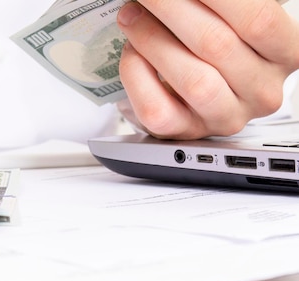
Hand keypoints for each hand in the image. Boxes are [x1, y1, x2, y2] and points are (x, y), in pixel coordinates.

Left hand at [117, 0, 298, 138]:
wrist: (188, 88)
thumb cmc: (213, 43)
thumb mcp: (229, 17)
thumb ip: (214, 5)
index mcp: (284, 53)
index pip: (258, 19)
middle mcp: (260, 90)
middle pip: (217, 44)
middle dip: (173, 9)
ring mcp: (224, 116)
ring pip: (191, 80)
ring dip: (153, 40)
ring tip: (132, 16)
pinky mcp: (186, 131)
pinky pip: (157, 107)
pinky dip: (137, 74)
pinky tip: (132, 52)